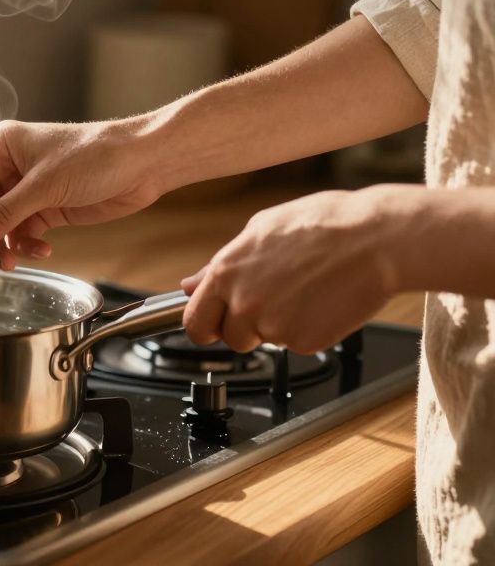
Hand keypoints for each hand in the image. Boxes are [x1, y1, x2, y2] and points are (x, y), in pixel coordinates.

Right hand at [0, 118, 165, 266]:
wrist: (144, 163)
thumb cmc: (93, 157)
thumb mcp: (44, 186)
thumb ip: (4, 215)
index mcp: (0, 147)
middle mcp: (8, 167)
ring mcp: (27, 190)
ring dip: (3, 247)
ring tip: (12, 263)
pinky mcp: (46, 208)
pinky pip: (22, 233)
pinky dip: (27, 246)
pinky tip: (42, 250)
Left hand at [181, 188, 402, 353]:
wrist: (377, 240)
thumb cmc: (325, 224)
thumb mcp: (261, 228)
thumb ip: (220, 264)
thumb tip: (190, 284)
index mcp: (226, 272)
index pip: (195, 321)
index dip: (206, 324)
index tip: (215, 324)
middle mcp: (243, 302)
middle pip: (229, 339)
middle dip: (242, 330)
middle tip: (270, 306)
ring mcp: (273, 325)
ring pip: (265, 341)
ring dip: (277, 327)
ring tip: (304, 293)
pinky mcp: (304, 341)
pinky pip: (297, 344)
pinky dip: (308, 330)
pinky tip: (323, 301)